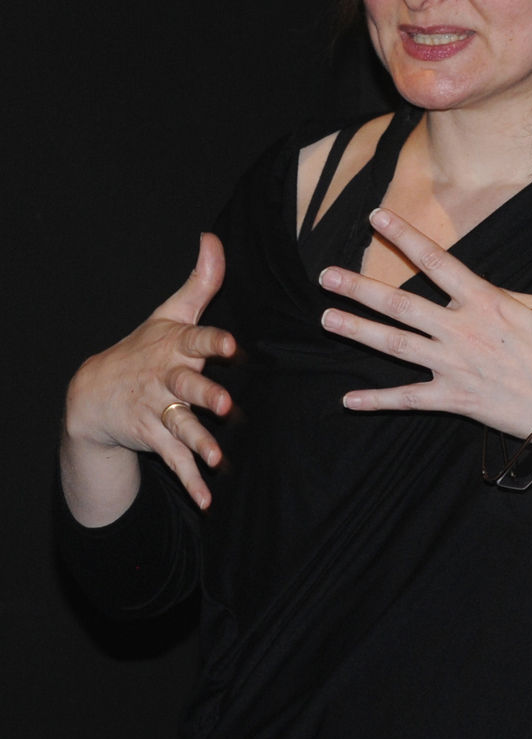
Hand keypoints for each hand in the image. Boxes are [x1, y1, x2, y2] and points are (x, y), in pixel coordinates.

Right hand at [62, 233, 234, 514]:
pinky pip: (173, 460)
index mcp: (174, 346)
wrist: (93, 393)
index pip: (196, 339)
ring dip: (198, 443)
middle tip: (224, 405)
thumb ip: (200, 282)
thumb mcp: (169, 314)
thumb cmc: (143, 348)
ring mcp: (155, 409)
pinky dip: (190, 481)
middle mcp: (164, 378)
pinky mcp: (151, 437)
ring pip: (179, 426)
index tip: (231, 345)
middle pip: (186, 385)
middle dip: (204, 394)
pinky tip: (208, 500)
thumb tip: (213, 238)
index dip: (212, 341)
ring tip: (216, 459)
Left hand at [318, 207, 531, 441]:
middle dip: (360, 288)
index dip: (404, 236)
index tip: (376, 217)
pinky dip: (377, 401)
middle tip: (327, 277)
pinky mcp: (455, 400)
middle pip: (401, 304)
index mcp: (485, 302)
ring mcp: (455, 366)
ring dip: (358, 331)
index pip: (435, 261)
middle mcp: (463, 331)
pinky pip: (408, 399)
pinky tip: (349, 400)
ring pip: (394, 345)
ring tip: (327, 319)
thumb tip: (474, 294)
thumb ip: (500, 297)